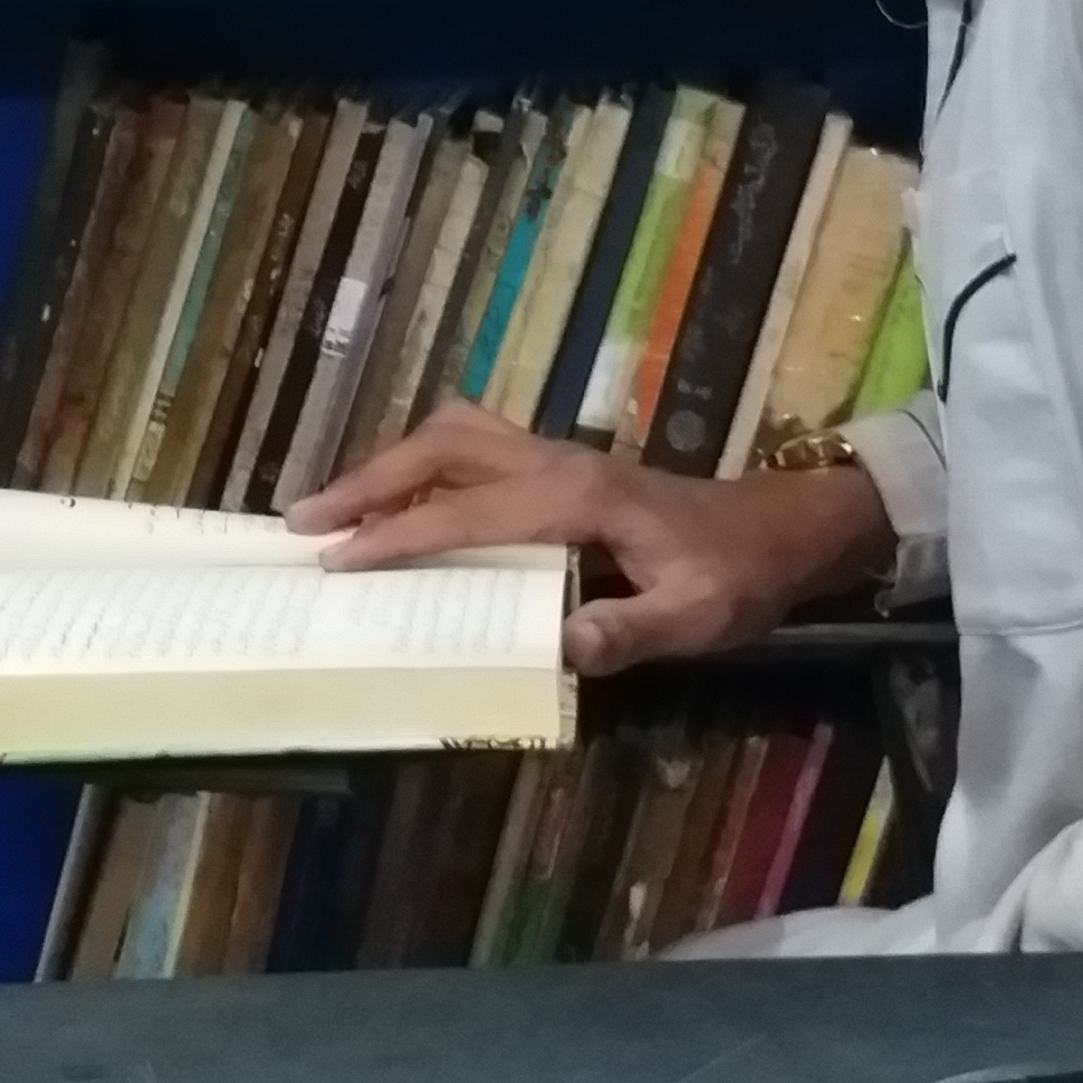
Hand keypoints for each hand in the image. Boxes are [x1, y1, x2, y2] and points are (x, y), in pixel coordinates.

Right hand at [288, 401, 891, 676]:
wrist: (780, 531)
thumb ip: (631, 629)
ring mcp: (557, 458)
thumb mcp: (697, 616)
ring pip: (455, 437)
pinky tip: (400, 501)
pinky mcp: (560, 467)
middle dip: (369, 482)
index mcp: (577, 497)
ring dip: (391, 465)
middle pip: (443, 450)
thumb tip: (563, 645)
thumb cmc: (736, 575)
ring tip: (334, 508)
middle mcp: (557, 462)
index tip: (338, 560)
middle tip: (302, 523)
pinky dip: (422, 467)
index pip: (466, 513)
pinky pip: (473, 450)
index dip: (399, 536)